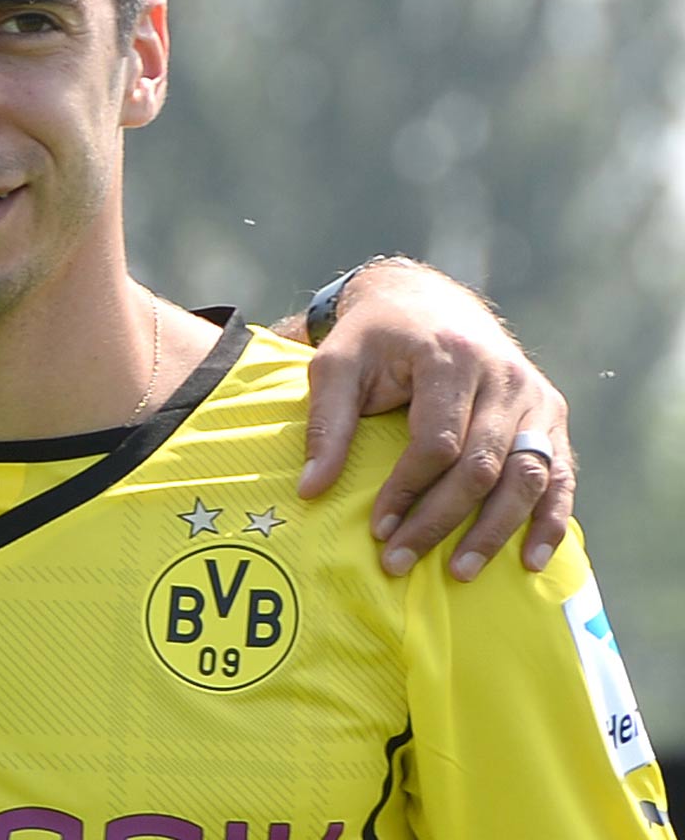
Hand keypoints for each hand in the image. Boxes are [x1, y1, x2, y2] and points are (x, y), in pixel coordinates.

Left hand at [287, 256, 572, 579]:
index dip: (407, 489)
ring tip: (460, 572)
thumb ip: (327, 423)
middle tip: (401, 561)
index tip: (378, 528)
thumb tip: (311, 489)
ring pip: (526, 476)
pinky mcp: (551, 415)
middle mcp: (503, 376)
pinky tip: (530, 560)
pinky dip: (549, 520)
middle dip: (441, 520)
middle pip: (481, 465)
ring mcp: (534, 396)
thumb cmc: (375, 337)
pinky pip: (561, 475)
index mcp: (449, 357)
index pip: (436, 441)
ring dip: (495, 531)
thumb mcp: (337, 364)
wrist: (426, 301)